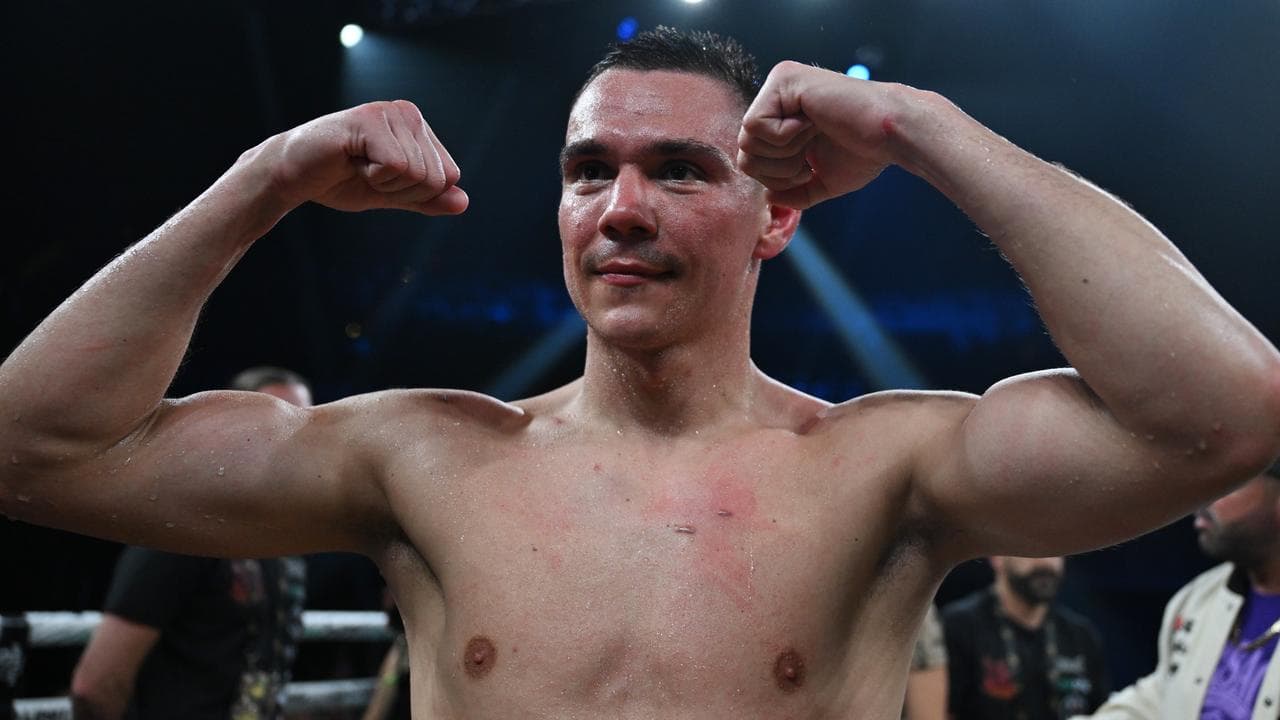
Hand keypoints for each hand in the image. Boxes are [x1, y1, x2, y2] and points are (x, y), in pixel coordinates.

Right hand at [271, 100, 467, 215]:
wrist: (292, 176)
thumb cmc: (340, 180)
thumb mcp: (392, 194)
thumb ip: (427, 199)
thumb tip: (463, 202)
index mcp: (419, 128)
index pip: (449, 176)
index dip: (416, 192)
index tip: (383, 178)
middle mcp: (409, 113)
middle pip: (436, 178)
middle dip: (400, 189)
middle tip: (367, 172)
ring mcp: (389, 112)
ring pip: (417, 173)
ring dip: (382, 182)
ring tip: (357, 165)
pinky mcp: (369, 120)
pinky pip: (395, 166)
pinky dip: (372, 176)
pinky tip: (350, 160)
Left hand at [737, 61, 905, 209]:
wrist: (891, 135)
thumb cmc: (864, 153)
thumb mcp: (822, 180)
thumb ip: (793, 191)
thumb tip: (768, 198)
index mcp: (783, 116)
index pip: (752, 157)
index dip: (775, 177)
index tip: (808, 166)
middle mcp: (777, 95)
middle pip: (744, 150)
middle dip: (776, 169)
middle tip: (808, 157)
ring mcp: (779, 83)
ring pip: (745, 139)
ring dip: (783, 154)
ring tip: (811, 139)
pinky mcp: (783, 79)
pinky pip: (755, 125)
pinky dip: (784, 138)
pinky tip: (810, 125)